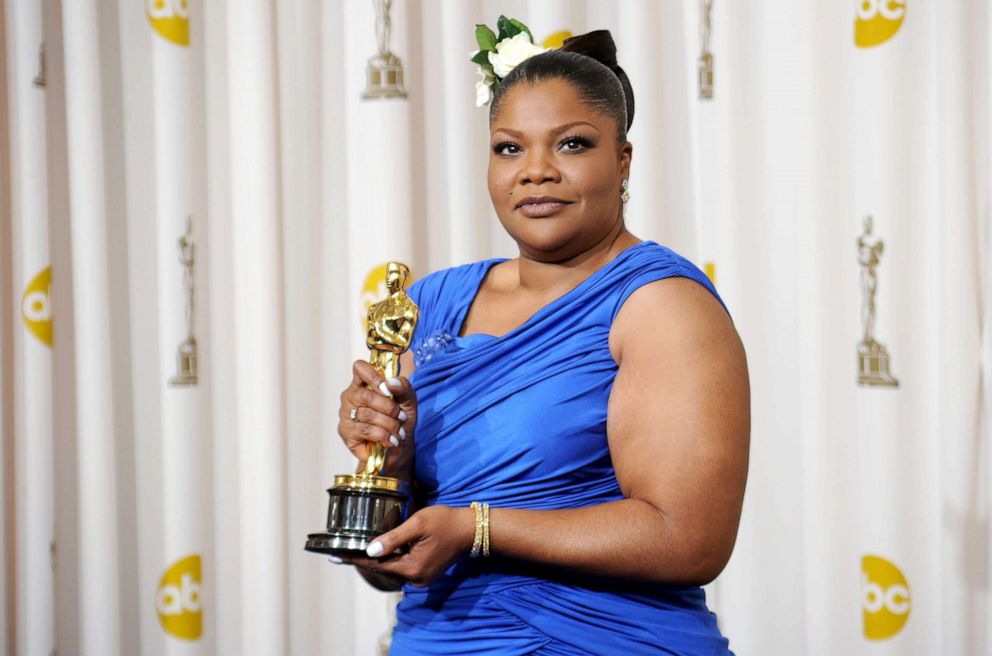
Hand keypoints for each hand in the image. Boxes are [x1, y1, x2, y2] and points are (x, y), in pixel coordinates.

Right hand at [338, 360, 417, 478]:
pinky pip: (365, 430)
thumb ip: (403, 386)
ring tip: (398, 432)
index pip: (360, 368)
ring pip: (367, 415)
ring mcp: (346, 414)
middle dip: (389, 408)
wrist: (400, 447)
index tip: (387, 390)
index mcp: (364, 383)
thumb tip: (390, 382)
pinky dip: (383, 435)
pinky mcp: (346, 432)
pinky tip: (390, 440)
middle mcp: (351, 396)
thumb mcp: (408, 400)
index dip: (373, 376)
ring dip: (389, 424)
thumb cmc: (401, 420)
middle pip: (365, 395)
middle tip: (401, 417)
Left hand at [340, 505, 475, 586]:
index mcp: (412, 568)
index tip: (336, 557)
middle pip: (383, 569)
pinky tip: (381, 550)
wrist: (470, 529)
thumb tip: (370, 550)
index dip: (355, 559)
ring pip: (392, 569)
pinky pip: (402, 567)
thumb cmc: (445, 521)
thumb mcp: (417, 524)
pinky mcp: (425, 573)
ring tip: (356, 550)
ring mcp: (421, 578)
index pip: (376, 564)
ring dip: (377, 559)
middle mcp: (416, 578)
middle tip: (341, 552)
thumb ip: (394, 538)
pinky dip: (391, 559)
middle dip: (364, 559)